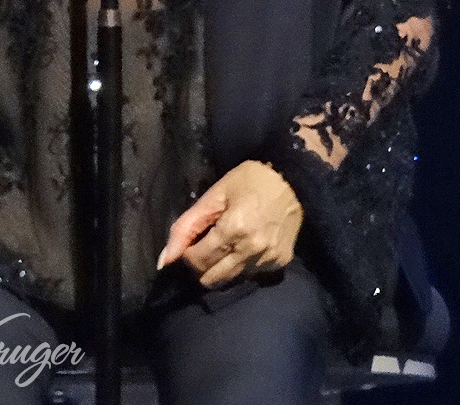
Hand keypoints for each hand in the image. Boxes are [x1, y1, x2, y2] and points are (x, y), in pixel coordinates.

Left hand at [156, 160, 303, 287]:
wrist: (295, 179)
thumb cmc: (251, 180)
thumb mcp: (215, 194)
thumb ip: (187, 226)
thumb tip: (164, 259)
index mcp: (233, 230)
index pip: (197, 261)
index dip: (187, 252)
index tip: (192, 239)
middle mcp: (251, 251)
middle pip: (211, 278)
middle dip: (202, 264)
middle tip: (207, 243)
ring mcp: (268, 260)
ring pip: (231, 280)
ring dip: (222, 266)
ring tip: (227, 243)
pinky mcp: (280, 263)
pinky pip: (251, 275)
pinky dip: (243, 264)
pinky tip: (247, 244)